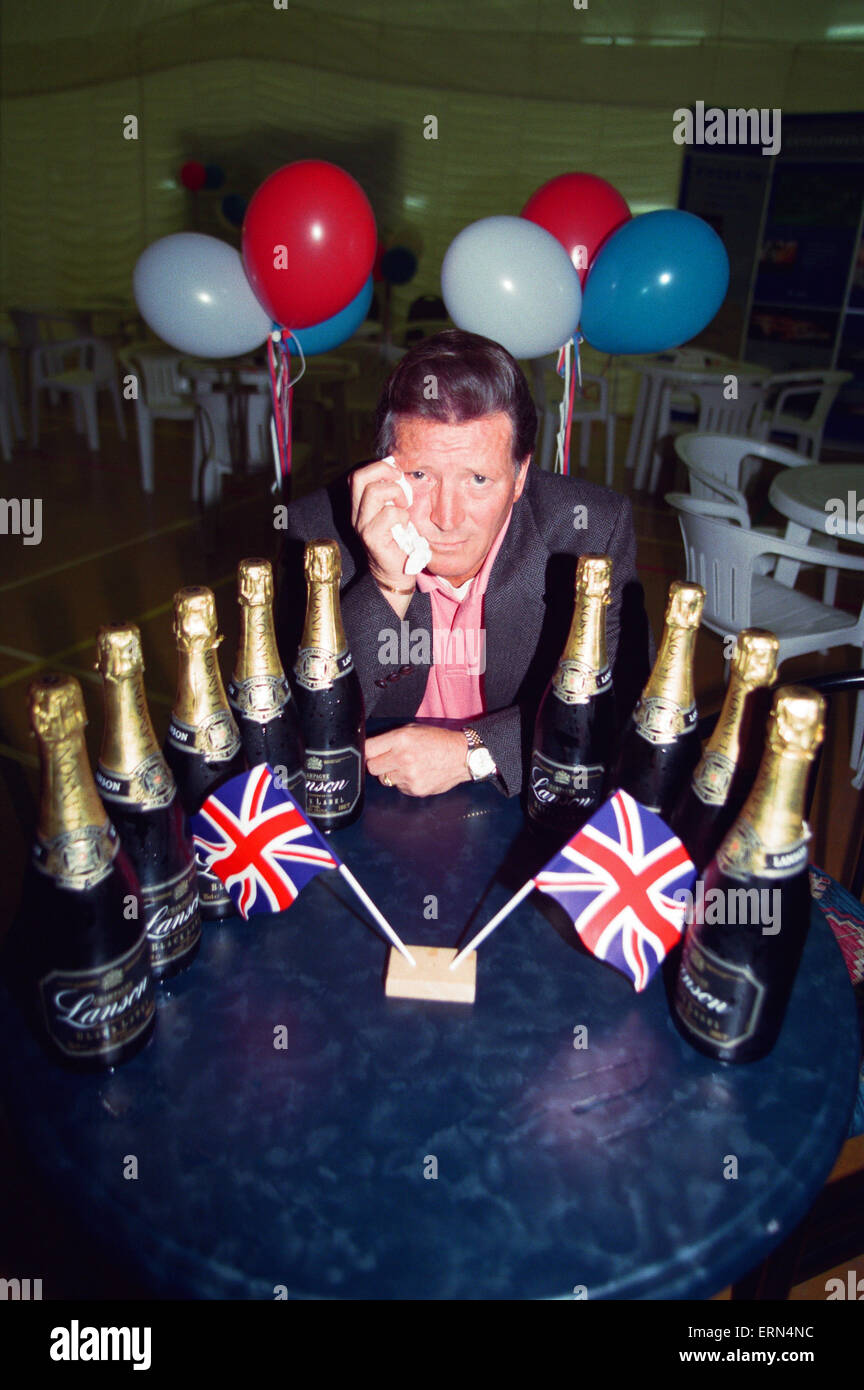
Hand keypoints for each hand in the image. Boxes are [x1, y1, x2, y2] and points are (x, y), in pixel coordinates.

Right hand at [350, 457, 415, 590]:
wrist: (396, 573)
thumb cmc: (399, 540)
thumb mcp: (393, 512)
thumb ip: (392, 495)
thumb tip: (401, 473)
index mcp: (360, 506)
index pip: (356, 475)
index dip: (377, 467)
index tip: (396, 473)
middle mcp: (357, 514)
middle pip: (359, 477)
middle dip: (384, 471)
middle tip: (400, 481)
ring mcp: (362, 526)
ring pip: (374, 492)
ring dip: (396, 493)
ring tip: (404, 505)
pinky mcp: (372, 538)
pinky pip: (389, 514)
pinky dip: (403, 515)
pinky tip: (405, 525)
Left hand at [366, 725, 470, 796]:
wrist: (462, 756)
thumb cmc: (439, 741)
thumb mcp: (413, 730)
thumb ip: (390, 738)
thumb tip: (370, 748)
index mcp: (400, 739)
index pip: (368, 749)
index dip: (367, 750)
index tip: (369, 752)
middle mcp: (403, 758)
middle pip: (372, 767)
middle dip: (377, 763)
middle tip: (388, 759)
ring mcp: (409, 776)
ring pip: (384, 779)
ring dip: (391, 773)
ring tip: (407, 766)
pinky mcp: (415, 789)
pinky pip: (398, 788)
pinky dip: (403, 782)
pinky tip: (416, 773)